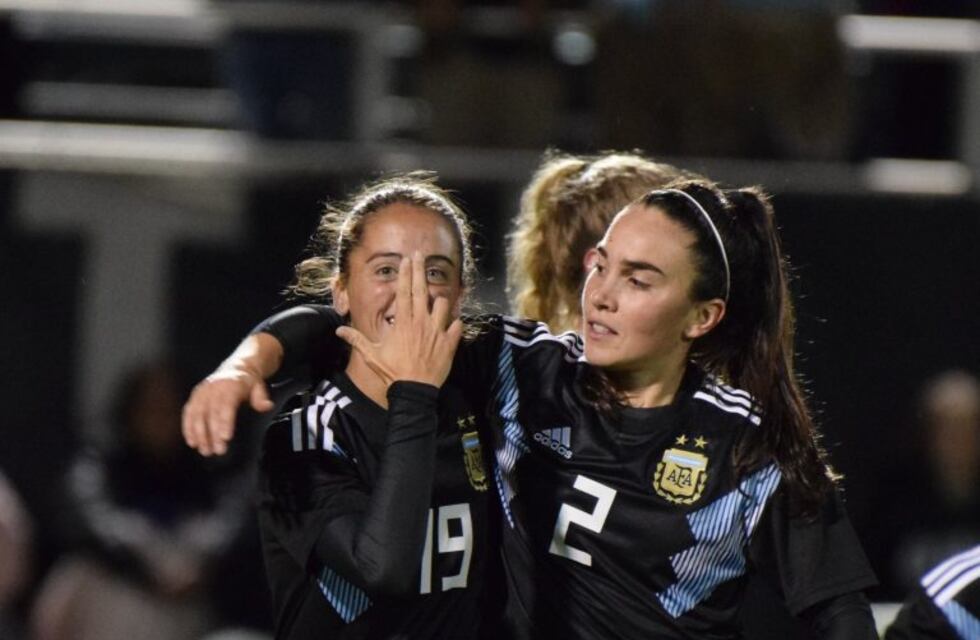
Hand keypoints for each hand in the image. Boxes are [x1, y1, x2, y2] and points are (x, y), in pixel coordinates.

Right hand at [182, 364, 272, 456]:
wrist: (236, 368)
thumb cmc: (247, 381)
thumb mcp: (258, 386)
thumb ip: (261, 397)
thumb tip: (266, 406)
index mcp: (231, 384)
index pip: (226, 405)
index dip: (225, 422)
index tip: (226, 438)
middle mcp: (214, 387)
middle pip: (211, 413)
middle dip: (213, 434)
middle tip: (217, 450)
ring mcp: (203, 391)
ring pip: (197, 414)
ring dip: (199, 434)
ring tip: (205, 450)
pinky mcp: (195, 396)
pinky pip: (188, 412)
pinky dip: (188, 428)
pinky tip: (192, 441)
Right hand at [337, 252, 462, 387]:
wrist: (413, 390)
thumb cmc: (392, 372)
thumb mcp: (372, 355)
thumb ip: (356, 339)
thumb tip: (339, 330)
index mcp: (402, 322)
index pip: (404, 292)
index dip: (405, 274)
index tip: (407, 260)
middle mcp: (421, 322)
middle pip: (422, 290)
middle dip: (421, 270)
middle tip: (421, 255)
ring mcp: (437, 331)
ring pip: (443, 304)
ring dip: (440, 300)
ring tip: (437, 299)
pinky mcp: (449, 343)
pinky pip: (458, 326)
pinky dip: (457, 323)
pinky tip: (455, 323)